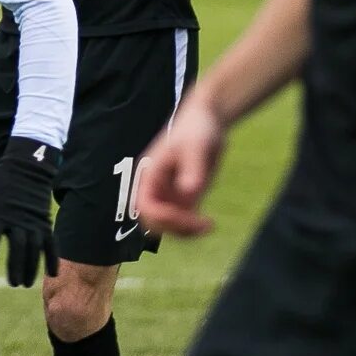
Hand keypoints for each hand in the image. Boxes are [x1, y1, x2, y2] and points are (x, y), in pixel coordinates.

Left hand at [0, 137, 60, 286]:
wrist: (30, 165)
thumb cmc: (2, 175)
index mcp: (0, 211)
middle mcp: (19, 219)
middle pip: (19, 246)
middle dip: (16, 266)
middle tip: (13, 283)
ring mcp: (35, 222)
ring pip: (35, 248)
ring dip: (32, 267)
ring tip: (26, 284)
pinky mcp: (46, 223)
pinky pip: (52, 243)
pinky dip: (53, 258)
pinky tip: (52, 275)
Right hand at [135, 96, 225, 236]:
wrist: (208, 123)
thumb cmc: (196, 130)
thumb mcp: (196, 147)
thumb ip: (192, 169)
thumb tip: (190, 192)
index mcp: (149, 174)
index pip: (146, 205)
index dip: (163, 216)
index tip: (187, 215)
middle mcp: (155, 188)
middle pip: (153, 221)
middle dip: (174, 227)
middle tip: (200, 224)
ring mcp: (168, 195)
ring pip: (167, 226)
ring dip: (184, 232)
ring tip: (207, 226)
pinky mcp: (182, 199)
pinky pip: (181, 222)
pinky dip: (192, 228)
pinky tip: (209, 224)